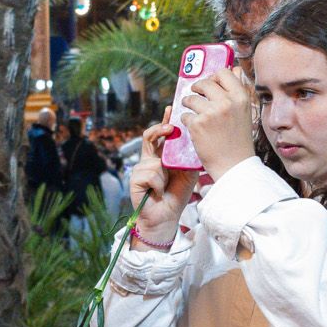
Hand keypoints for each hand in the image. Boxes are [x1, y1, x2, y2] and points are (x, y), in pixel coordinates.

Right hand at [129, 110, 198, 243]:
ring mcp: (140, 168)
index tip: (171, 109)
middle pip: (150, 136)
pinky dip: (158, 184)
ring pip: (155, 161)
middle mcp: (149, 159)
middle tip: (170, 127)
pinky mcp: (134, 179)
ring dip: (165, 176)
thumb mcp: (188, 173)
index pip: (161, 135)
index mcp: (161, 156)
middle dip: (160, 129)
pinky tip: (157, 193)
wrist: (166, 217)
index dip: (164, 121)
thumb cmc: (177, 195)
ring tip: (165, 187)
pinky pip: (151, 174)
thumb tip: (192, 141)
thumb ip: (187, 158)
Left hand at [181, 69, 256, 177]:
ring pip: (190, 99)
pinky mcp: (197, 124)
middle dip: (196, 88)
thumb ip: (236, 91)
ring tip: (193, 112)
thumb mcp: (244, 112)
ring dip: (188, 104)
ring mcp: (211, 113)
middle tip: (195, 93)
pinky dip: (187, 121)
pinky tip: (195, 128)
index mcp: (240, 97)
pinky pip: (185, 115)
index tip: (210, 82)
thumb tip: (232, 68)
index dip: (214, 76)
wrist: (234, 165)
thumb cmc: (239, 140)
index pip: (223, 73)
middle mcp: (226, 102)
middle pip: (204, 83)